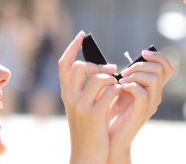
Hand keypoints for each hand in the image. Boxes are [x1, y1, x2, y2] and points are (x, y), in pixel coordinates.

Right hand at [59, 31, 119, 163]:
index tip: (82, 35)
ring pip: (98, 78)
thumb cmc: (89, 129)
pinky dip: (118, 89)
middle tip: (112, 69)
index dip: (72, 47)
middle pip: (79, 67)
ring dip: (112, 78)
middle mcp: (69, 98)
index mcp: (66, 93)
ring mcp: (81, 106)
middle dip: (97, 65)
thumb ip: (86, 89)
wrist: (86, 154)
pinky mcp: (94, 115)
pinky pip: (110, 92)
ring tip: (118, 85)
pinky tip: (121, 94)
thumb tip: (101, 68)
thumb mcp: (82, 106)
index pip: (64, 64)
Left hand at [106, 49, 173, 162]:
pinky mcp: (141, 112)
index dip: (158, 56)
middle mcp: (156, 95)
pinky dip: (131, 86)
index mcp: (153, 88)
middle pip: (160, 69)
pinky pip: (142, 93)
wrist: (109, 135)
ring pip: (153, 79)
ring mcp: (150, 104)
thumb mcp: (122, 89)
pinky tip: (120, 88)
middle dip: (140, 65)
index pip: (167, 67)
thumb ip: (128, 76)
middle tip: (124, 72)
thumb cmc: (113, 111)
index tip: (142, 54)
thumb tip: (126, 61)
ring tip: (121, 80)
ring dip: (135, 74)